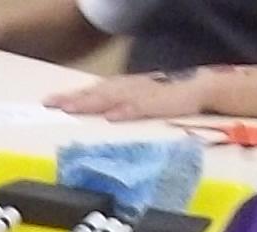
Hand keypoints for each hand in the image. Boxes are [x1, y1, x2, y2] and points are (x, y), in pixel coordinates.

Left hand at [52, 69, 210, 118]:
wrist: (207, 89)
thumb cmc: (171, 98)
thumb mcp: (142, 102)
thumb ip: (122, 108)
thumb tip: (101, 120)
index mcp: (127, 88)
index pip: (96, 91)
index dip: (73, 96)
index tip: (50, 102)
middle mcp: (133, 87)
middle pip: (100, 92)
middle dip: (75, 98)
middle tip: (52, 104)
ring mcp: (148, 93)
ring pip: (116, 96)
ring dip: (93, 102)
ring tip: (72, 108)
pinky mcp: (164, 102)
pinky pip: (144, 106)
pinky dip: (127, 110)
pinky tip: (112, 116)